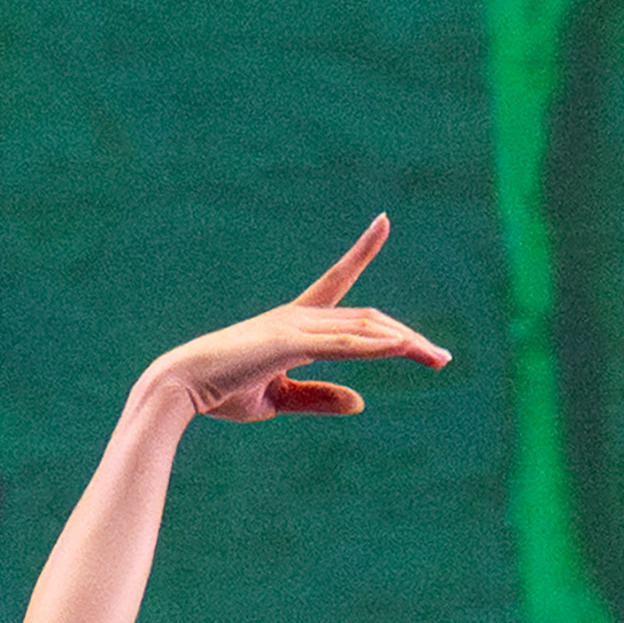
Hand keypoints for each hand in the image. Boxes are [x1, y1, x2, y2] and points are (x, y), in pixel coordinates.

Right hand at [128, 218, 443, 433]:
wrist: (181, 388)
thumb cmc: (222, 392)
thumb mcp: (279, 399)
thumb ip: (319, 397)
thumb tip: (362, 402)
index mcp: (294, 323)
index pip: (338, 281)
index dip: (362, 250)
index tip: (384, 220)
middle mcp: (298, 316)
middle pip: (368, 321)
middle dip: (408, 337)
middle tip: (442, 358)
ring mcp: (294, 325)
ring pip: (363, 329)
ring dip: (404, 343)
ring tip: (437, 359)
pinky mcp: (288, 342)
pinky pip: (343, 344)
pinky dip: (375, 345)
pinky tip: (403, 348)